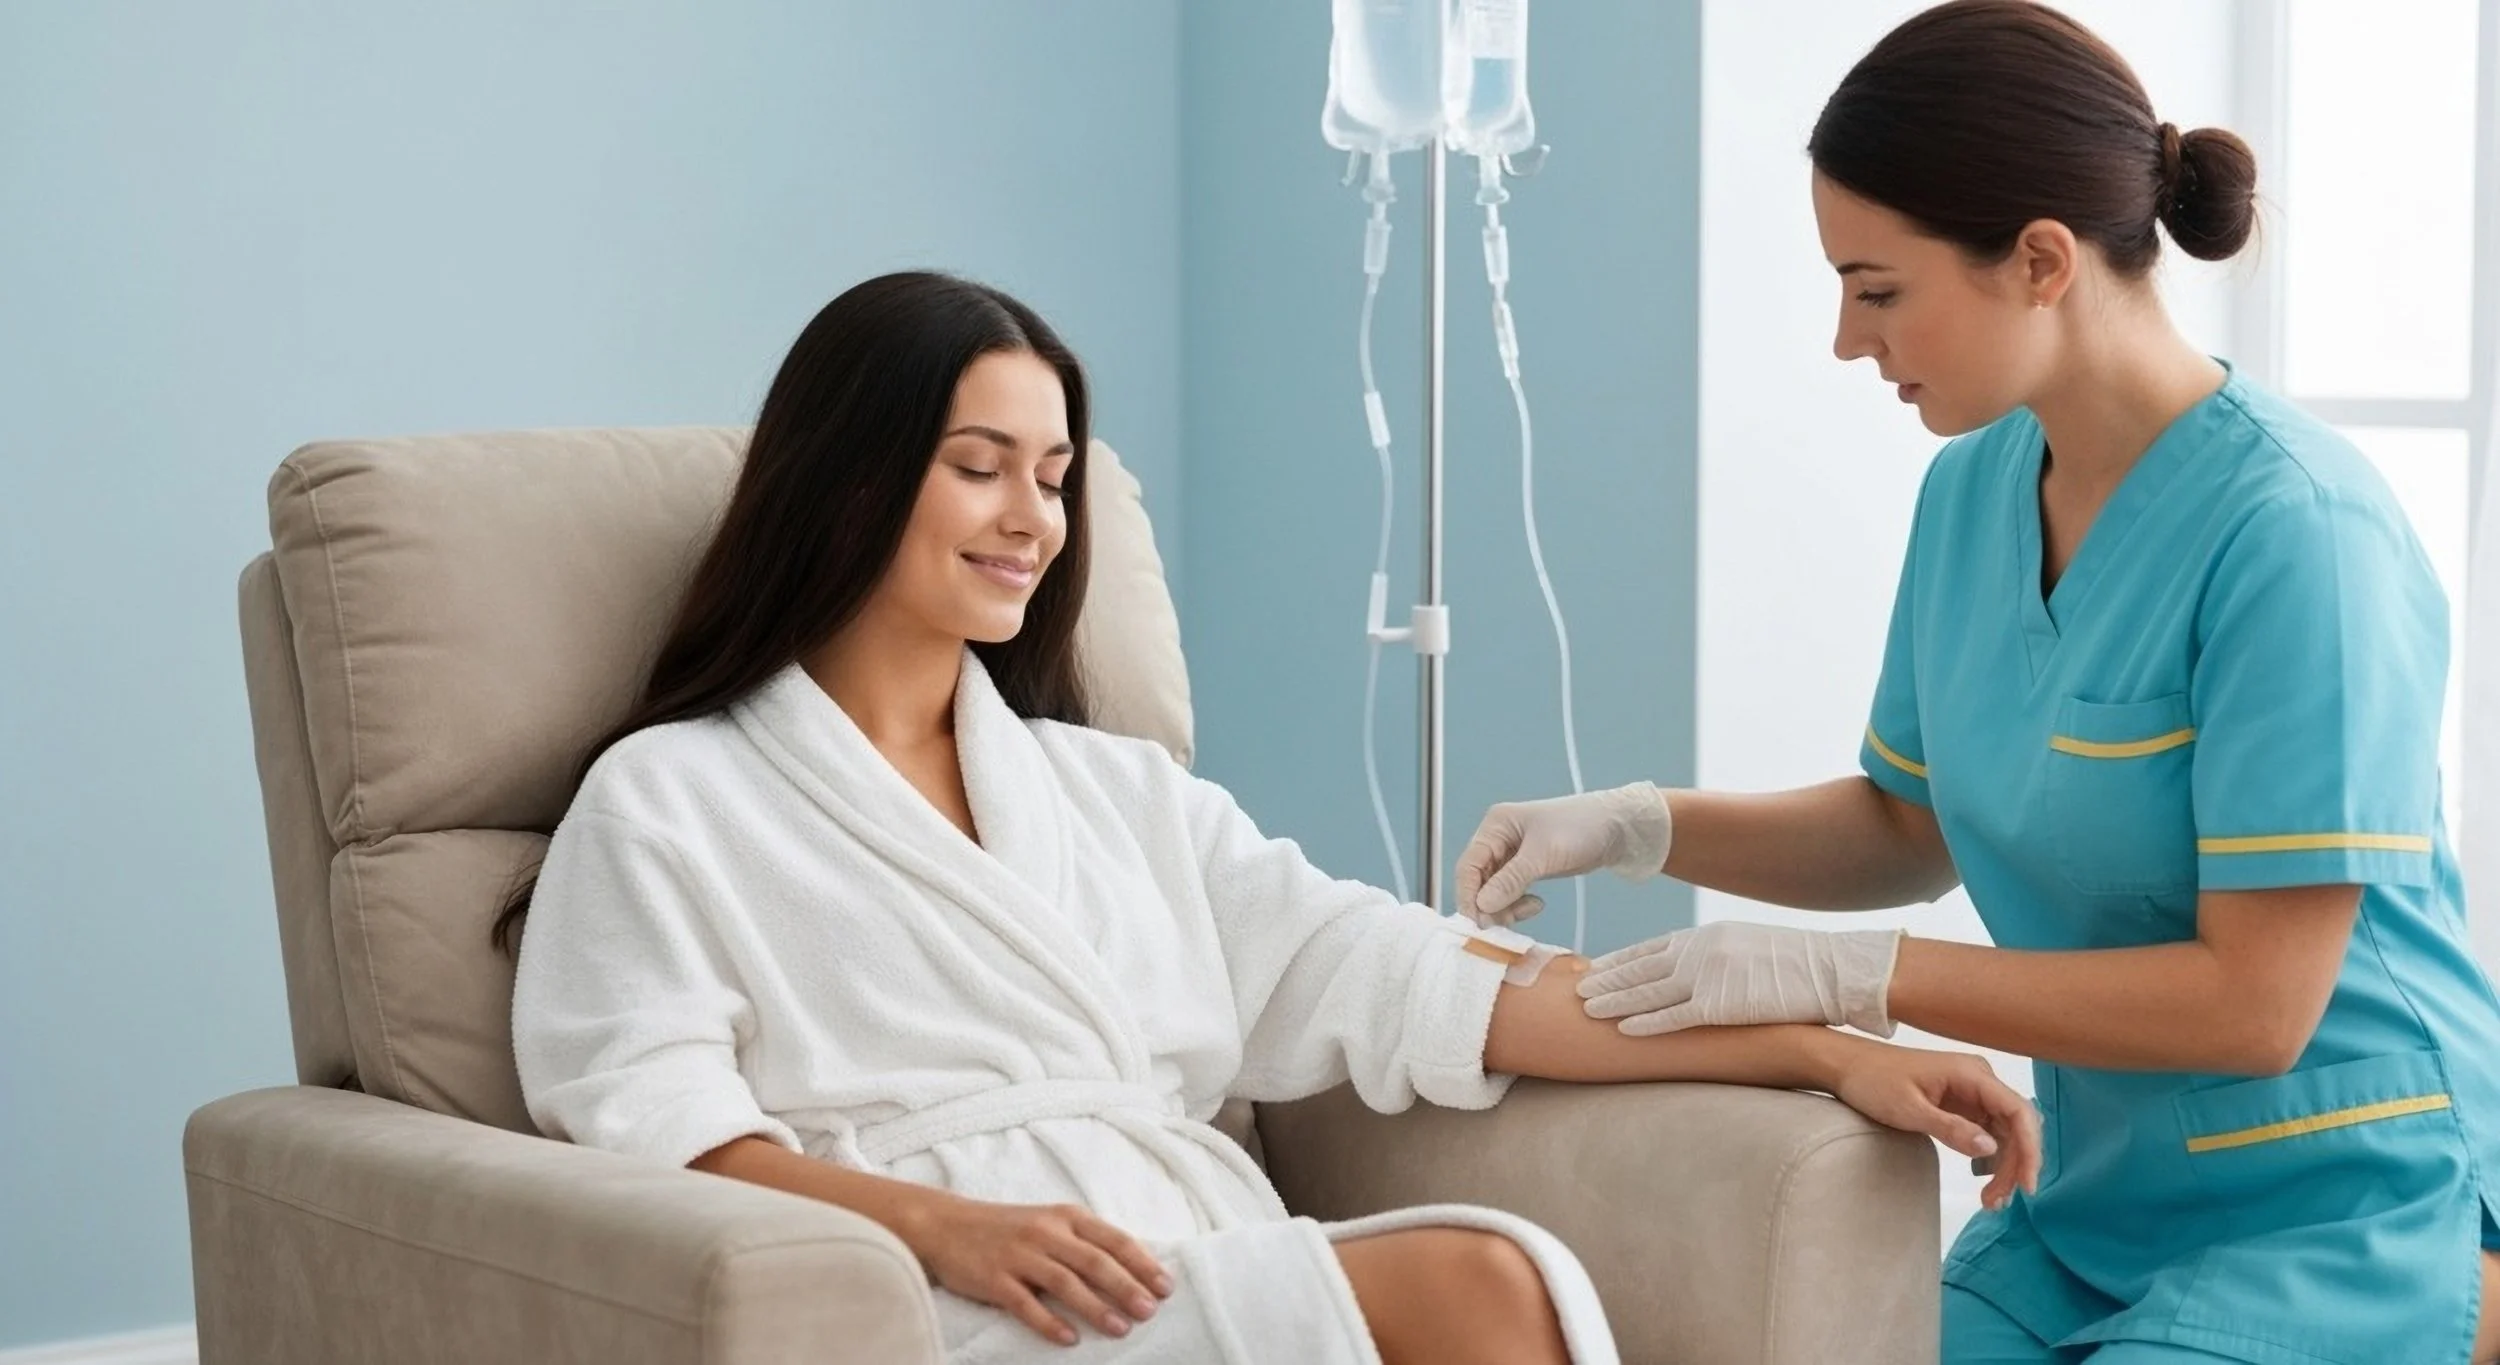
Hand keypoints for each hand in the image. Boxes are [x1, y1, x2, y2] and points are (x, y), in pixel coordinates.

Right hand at [894, 1193, 1172, 1345]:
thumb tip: (1132, 1269)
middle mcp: (1046, 1233)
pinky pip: (1026, 1304)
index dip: (1142, 1263)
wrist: (946, 1225)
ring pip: (1065, 1283)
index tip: (1165, 1286)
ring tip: (1121, 1328)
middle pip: (1095, 1261)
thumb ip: (1084, 1241)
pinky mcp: (994, 1279)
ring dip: (1096, 1307)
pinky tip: (1069, 1339)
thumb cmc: (1007, 1228)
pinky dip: (1049, 1322)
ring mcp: (1019, 1256)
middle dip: (1126, 1287)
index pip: (1113, 1239)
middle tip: (1150, 1310)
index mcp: (1066, 1217)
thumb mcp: (1050, 1223)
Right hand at [1454, 782, 1672, 925]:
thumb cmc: (1580, 829)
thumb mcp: (1543, 855)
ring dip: (1505, 907)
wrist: (1618, 828)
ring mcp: (1512, 855)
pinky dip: (1517, 904)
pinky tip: (1537, 905)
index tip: (1479, 925)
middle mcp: (1498, 839)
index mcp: (1496, 826)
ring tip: (1530, 910)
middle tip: (1504, 928)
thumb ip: (1510, 880)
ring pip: (1493, 890)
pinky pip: (1510, 893)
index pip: (1468, 866)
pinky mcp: (1527, 868)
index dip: (1469, 897)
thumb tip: (1481, 906)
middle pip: (1478, 881)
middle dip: (1488, 905)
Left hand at [1578, 920, 1902, 1036]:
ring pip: (1648, 990)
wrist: (1836, 968)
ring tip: (1584, 1007)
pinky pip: (1674, 1016)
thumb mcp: (1751, 949)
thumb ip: (1722, 959)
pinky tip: (1621, 1028)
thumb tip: (1709, 975)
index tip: (1595, 967)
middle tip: (1574, 986)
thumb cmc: (1802, 965)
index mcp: (1708, 936)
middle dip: (1606, 977)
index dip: (1621, 960)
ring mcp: (1709, 976)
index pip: (1652, 948)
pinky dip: (1645, 1022)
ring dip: (1614, 999)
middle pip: (1640, 966)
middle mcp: (1701, 951)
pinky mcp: (1722, 1003)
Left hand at [1827, 1038, 2042, 1211]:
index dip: (2030, 1149)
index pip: (2019, 1111)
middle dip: (2015, 1166)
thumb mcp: (1909, 1109)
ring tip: (1992, 1201)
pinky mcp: (1963, 1106)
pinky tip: (1985, 1183)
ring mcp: (1973, 1093)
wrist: (1848, 1067)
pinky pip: (1989, 1134)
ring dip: (2005, 1167)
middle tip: (1997, 1201)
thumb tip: (1990, 1149)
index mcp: (1972, 1074)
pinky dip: (1991, 1160)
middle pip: (2016, 1127)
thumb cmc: (1874, 1081)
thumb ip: (1950, 1129)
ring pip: (2005, 1134)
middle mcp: (1980, 1080)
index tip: (2026, 1184)